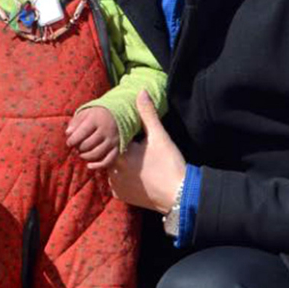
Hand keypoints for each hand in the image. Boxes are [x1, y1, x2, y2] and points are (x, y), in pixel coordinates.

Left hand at [65, 107, 119, 169]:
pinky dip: (98, 166)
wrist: (120, 114)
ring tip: (81, 153)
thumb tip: (68, 133)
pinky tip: (89, 166)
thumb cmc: (98, 115)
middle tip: (76, 147)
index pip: (83, 132)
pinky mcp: (118, 148)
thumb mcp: (86, 113)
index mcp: (97, 119)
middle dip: (79, 148)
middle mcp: (106, 130)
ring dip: (85, 156)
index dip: (73, 140)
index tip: (69, 143)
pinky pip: (108, 161)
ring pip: (96, 154)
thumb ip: (75, 122)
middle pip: (88, 144)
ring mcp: (113, 140)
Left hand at [108, 90, 185, 213]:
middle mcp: (112, 171)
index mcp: (119, 154)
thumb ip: (147, 113)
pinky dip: (122, 178)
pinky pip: (115, 183)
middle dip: (120, 150)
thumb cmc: (169, 163)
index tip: (134, 138)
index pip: (110, 140)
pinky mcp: (121, 196)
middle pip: (110, 154)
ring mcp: (116, 185)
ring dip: (120, 164)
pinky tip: (136, 174)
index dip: (121, 136)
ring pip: (111, 168)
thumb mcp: (159, 136)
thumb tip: (141, 91)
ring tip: (137, 161)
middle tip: (137, 150)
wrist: (179, 195)